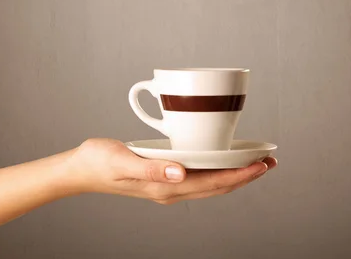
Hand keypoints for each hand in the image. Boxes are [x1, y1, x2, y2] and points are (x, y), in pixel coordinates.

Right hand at [66, 138, 277, 204]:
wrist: (80, 169)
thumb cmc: (99, 162)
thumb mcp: (123, 162)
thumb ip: (152, 168)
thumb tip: (181, 173)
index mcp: (166, 187)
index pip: (213, 184)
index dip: (241, 176)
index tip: (263, 165)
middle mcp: (171, 189)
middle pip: (217, 187)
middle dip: (245, 176)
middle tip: (270, 162)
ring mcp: (167, 185)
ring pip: (210, 183)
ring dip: (234, 174)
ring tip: (254, 163)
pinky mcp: (163, 176)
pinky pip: (198, 177)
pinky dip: (216, 170)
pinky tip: (221, 161)